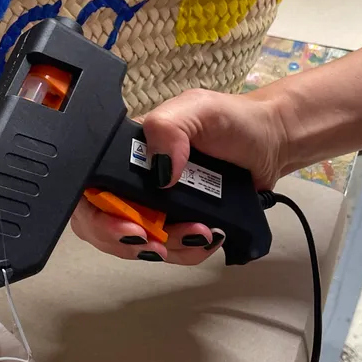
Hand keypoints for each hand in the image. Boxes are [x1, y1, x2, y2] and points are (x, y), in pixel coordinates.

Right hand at [71, 89, 288, 264]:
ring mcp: (156, 207)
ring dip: (166, 248)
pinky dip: (187, 252)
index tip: (129, 227)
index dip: (98, 216)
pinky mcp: (179, 224)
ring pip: (138, 244)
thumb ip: (167, 128)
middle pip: (103, 225)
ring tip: (200, 233)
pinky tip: (208, 236)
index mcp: (127, 154)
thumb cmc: (233, 120)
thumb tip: (157, 172)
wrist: (272, 143)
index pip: (89, 190)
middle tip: (157, 243)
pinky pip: (170, 251)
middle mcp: (134, 182)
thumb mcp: (196, 109)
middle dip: (127, 241)